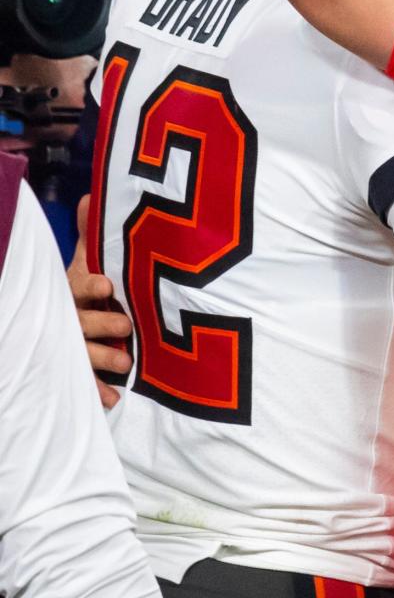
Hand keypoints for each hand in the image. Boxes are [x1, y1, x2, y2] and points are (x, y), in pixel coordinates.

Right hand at [67, 195, 131, 407]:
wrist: (62, 316)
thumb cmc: (81, 285)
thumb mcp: (84, 260)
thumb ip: (90, 234)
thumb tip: (89, 196)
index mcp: (69, 291)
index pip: (77, 287)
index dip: (91, 286)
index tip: (107, 284)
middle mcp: (68, 320)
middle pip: (81, 323)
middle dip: (102, 325)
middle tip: (126, 326)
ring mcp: (72, 346)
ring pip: (83, 354)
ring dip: (103, 360)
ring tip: (125, 363)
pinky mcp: (80, 369)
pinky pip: (85, 382)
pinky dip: (97, 392)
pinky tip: (111, 401)